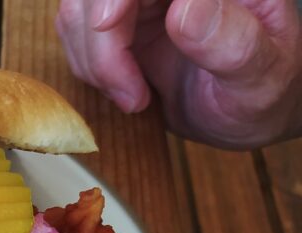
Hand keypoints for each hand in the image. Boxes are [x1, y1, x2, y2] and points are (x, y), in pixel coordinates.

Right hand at [55, 0, 301, 147]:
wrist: (244, 113)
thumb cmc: (263, 92)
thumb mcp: (259, 75)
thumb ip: (231, 42)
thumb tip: (185, 9)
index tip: (107, 26)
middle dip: (100, 41)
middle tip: (130, 94)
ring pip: (79, 8)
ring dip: (92, 59)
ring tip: (132, 96)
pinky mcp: (122, 20)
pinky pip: (78, 31)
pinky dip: (89, 66)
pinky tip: (123, 88)